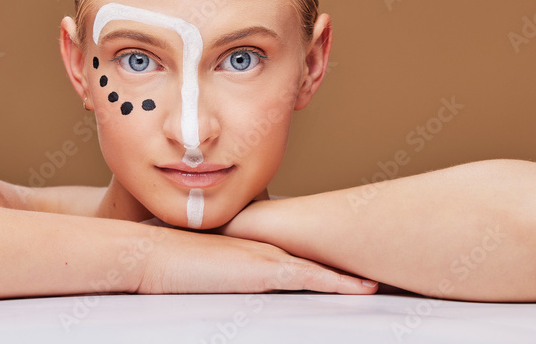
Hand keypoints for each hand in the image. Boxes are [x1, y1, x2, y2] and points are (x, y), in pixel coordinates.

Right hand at [134, 226, 377, 294]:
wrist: (152, 254)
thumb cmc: (167, 263)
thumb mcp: (201, 267)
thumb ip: (219, 271)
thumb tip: (217, 278)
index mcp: (254, 248)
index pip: (299, 254)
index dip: (326, 259)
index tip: (350, 266)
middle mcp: (267, 247)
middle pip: (318, 255)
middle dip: (348, 262)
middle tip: (379, 268)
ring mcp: (268, 256)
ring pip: (322, 266)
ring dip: (352, 274)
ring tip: (382, 279)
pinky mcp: (266, 270)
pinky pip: (313, 278)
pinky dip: (340, 283)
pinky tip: (364, 288)